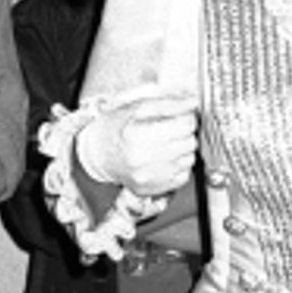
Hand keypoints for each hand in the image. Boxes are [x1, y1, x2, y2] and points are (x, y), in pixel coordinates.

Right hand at [76, 91, 197, 194]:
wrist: (99, 154)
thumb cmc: (116, 129)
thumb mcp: (137, 107)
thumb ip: (168, 104)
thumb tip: (192, 104)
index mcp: (137, 134)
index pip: (185, 124)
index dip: (187, 116)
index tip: (181, 115)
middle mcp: (142, 158)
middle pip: (189, 141)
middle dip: (185, 133)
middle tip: (171, 129)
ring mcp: (148, 176)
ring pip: (189, 159)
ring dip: (182, 150)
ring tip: (165, 144)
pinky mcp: (154, 188)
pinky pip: (184, 175)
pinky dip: (178, 165)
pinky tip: (164, 159)